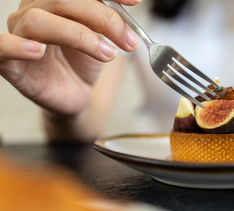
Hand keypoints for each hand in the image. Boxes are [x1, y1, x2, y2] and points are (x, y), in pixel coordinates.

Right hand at [0, 0, 139, 115]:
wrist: (75, 93)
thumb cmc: (84, 61)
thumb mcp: (103, 38)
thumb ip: (109, 20)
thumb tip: (130, 4)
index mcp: (55, 1)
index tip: (134, 3)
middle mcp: (33, 10)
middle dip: (102, 18)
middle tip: (127, 41)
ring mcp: (18, 34)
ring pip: (39, 20)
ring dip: (80, 36)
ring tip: (107, 54)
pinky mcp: (9, 62)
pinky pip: (1, 47)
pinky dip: (16, 46)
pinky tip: (37, 50)